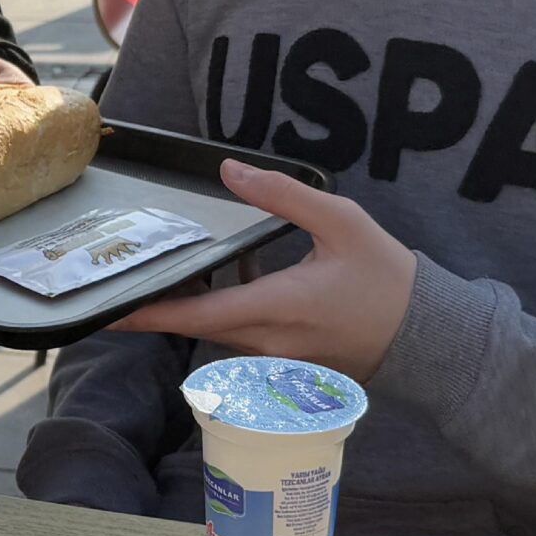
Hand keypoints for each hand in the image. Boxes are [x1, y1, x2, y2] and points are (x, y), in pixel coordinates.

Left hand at [111, 159, 414, 381]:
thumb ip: (282, 196)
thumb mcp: (340, 222)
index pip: (194, 315)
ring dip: (191, 305)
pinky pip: (239, 340)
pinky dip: (222, 313)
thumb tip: (229, 170)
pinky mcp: (287, 366)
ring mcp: (277, 361)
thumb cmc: (387, 277)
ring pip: (216, 332)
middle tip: (123, 275)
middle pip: (195, 325)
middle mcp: (268, 343)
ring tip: (168, 268)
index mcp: (276, 309)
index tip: (104, 310)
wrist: (430, 336)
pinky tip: (224, 279)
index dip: (145, 314)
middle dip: (157, 303)